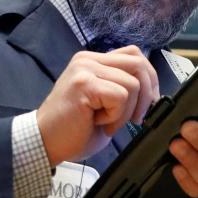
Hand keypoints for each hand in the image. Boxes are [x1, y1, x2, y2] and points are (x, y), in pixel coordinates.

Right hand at [36, 45, 159, 165]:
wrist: (45, 142)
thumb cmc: (74, 129)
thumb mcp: (104, 102)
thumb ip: (122, 86)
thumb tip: (152, 90)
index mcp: (94, 60)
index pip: (135, 55)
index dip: (149, 79)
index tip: (148, 103)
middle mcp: (88, 59)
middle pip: (139, 63)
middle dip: (147, 95)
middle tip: (134, 118)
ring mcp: (85, 69)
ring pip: (133, 84)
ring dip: (126, 111)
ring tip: (105, 122)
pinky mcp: (84, 84)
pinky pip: (120, 96)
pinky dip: (116, 116)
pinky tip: (97, 122)